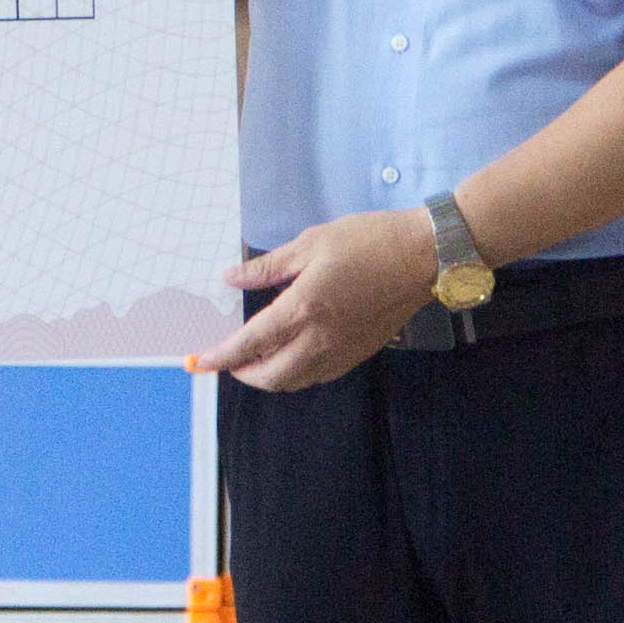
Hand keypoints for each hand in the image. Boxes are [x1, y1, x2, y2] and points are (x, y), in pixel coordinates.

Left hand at [200, 207, 439, 390]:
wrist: (424, 256)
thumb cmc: (367, 241)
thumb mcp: (310, 243)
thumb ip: (267, 267)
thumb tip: (229, 277)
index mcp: (303, 309)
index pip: (250, 343)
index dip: (221, 356)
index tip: (199, 362)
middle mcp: (321, 339)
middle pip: (272, 376)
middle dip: (244, 374)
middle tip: (229, 360)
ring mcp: (343, 350)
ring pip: (297, 381)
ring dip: (271, 376)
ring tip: (257, 358)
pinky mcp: (361, 352)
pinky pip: (320, 375)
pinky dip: (298, 373)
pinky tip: (293, 354)